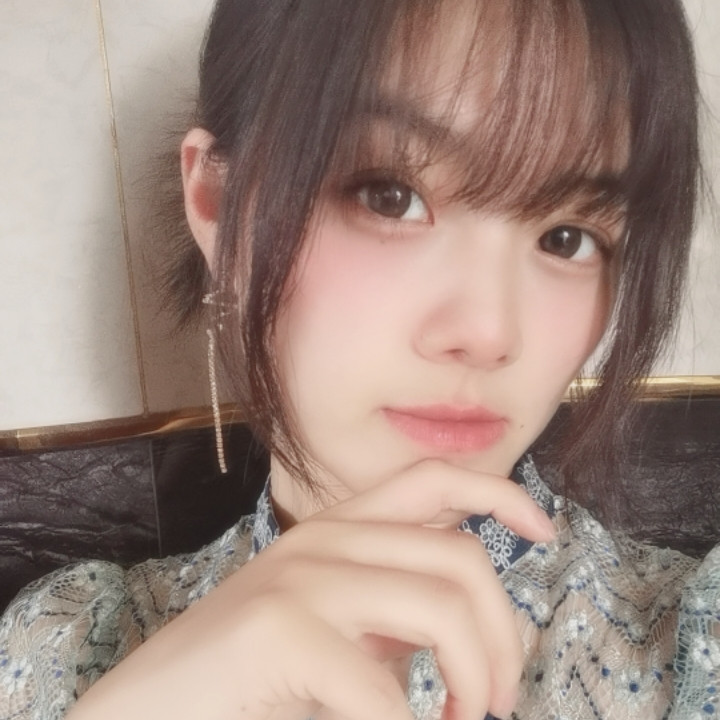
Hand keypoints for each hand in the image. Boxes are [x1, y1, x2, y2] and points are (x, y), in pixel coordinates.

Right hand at [67, 460, 554, 719]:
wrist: (147, 712)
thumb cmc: (252, 680)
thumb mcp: (339, 636)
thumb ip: (399, 618)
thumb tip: (487, 631)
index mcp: (338, 530)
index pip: (430, 478)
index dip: (498, 493)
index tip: (547, 531)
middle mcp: (323, 537)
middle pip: (461, 558)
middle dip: (504, 637)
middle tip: (495, 704)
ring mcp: (300, 576)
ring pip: (441, 607)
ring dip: (476, 679)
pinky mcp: (278, 627)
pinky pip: (381, 688)